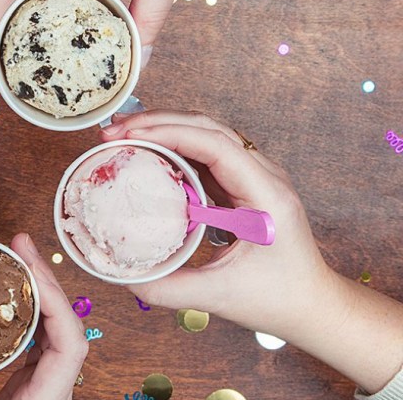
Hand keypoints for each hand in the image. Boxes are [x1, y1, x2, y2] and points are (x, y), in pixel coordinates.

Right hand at [0, 234, 87, 399]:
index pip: (69, 345)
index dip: (56, 297)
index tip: (27, 260)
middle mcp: (51, 396)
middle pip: (66, 328)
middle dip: (45, 280)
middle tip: (16, 244)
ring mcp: (43, 392)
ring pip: (56, 335)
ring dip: (39, 293)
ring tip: (14, 259)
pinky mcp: (30, 391)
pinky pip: (38, 346)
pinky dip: (27, 315)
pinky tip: (8, 295)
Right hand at [99, 110, 329, 331]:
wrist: (311, 305)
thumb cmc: (276, 299)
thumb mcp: (218, 297)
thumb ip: (167, 287)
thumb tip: (120, 275)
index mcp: (265, 196)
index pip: (215, 145)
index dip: (169, 132)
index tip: (129, 135)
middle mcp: (264, 177)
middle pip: (209, 128)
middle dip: (159, 122)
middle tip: (115, 129)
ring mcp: (255, 178)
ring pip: (208, 134)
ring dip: (166, 128)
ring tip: (124, 132)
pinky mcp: (243, 186)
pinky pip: (207, 154)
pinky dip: (174, 147)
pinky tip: (147, 152)